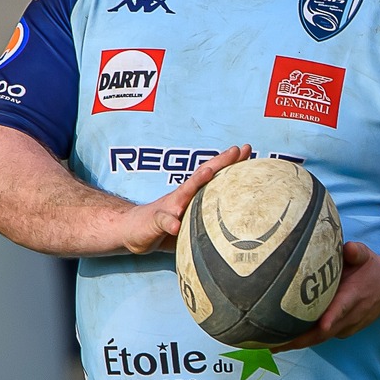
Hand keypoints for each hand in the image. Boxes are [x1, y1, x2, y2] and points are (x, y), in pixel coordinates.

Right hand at [114, 144, 251, 254]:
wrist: (131, 230)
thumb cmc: (165, 225)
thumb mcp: (191, 221)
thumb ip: (208, 219)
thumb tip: (237, 225)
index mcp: (192, 195)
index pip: (213, 175)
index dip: (230, 163)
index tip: (247, 150)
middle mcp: (181, 196)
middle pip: (202, 175)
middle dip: (220, 162)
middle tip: (236, 150)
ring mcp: (168, 206)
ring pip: (184, 192)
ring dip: (197, 182)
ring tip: (209, 173)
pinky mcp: (155, 222)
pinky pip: (163, 220)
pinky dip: (169, 221)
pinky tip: (176, 224)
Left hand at [275, 242, 379, 348]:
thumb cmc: (371, 269)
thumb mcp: (366, 256)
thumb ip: (357, 252)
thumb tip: (348, 248)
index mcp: (355, 296)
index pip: (341, 309)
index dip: (330, 319)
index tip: (320, 325)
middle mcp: (351, 316)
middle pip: (324, 333)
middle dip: (299, 340)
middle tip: (272, 343)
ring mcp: (346, 327)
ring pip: (320, 338)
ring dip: (296, 343)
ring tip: (269, 345)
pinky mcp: (341, 331)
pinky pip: (320, 337)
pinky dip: (302, 340)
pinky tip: (281, 340)